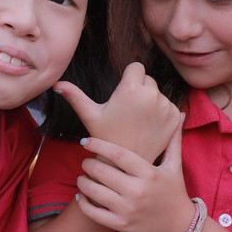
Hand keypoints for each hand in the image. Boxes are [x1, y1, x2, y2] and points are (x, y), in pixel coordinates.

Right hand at [56, 62, 183, 162]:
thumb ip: (75, 96)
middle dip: (140, 89)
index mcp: (131, 88)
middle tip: (129, 111)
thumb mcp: (90, 115)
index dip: (129, 79)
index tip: (123, 95)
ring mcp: (166, 106)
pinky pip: (169, 105)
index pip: (136, 67)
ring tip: (138, 120)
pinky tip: (149, 126)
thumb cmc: (105, 137)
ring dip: (151, 101)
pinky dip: (162, 113)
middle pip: (148, 79)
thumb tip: (56, 83)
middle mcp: (152, 94)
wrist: (125, 165)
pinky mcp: (175, 117)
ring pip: (158, 93)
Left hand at [74, 123, 190, 231]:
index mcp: (149, 173)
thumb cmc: (175, 193)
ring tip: (82, 177)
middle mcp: (137, 191)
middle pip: (102, 171)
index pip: (118, 154)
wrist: (180, 227)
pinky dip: (83, 203)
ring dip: (82, 182)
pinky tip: (81, 196)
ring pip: (94, 192)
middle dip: (88, 164)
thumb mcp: (175, 166)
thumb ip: (173, 140)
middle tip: (85, 161)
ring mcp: (128, 209)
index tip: (86, 141)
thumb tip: (179, 114)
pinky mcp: (121, 224)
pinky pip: (94, 213)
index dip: (98, 145)